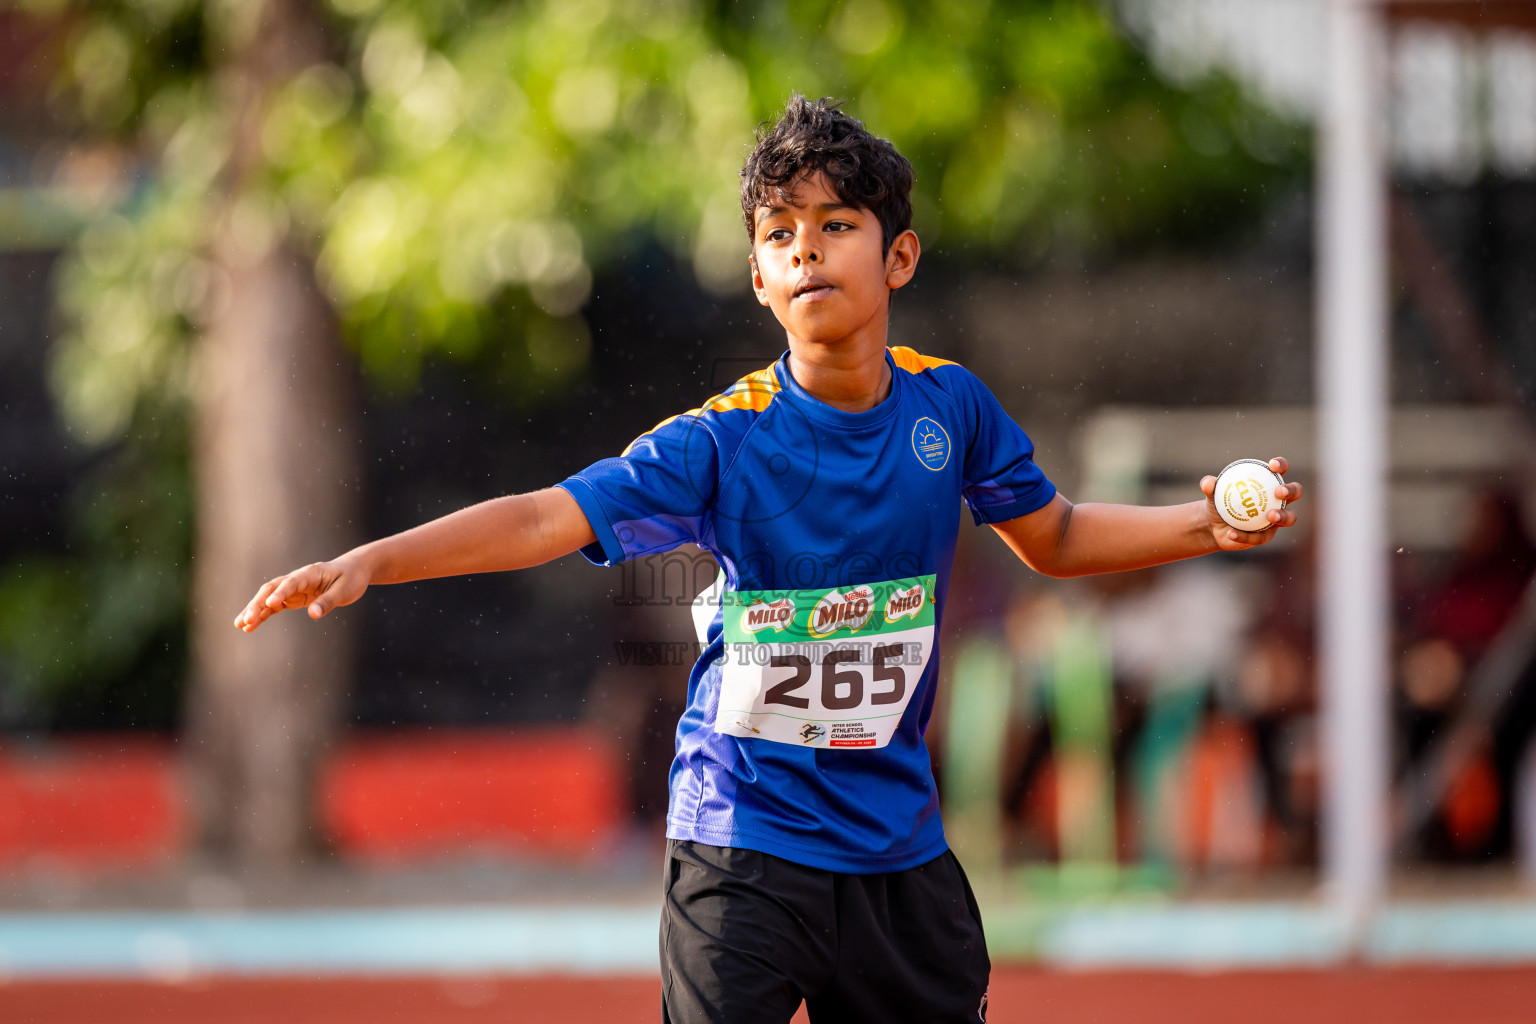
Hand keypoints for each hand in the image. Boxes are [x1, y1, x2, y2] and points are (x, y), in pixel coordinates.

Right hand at [233, 552, 371, 631]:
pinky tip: (250, 626)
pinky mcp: (293, 597)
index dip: (280, 593)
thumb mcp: (345, 590)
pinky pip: (274, 606)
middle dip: (258, 604)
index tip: (270, 605)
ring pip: (268, 597)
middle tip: (246, 620)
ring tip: (240, 625)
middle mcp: (297, 579)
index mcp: (310, 573)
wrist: (354, 570)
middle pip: (272, 589)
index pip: (291, 583)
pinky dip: (263, 614)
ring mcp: (293, 588)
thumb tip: (314, 615)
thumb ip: (328, 602)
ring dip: (254, 610)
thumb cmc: (352, 578)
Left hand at [1199, 456, 1303, 551]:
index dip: (1281, 465)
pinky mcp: (1266, 536)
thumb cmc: (1218, 502)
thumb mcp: (1211, 494)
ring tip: (1271, 516)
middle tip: (1279, 492)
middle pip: (1295, 492)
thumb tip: (1209, 482)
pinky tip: (1232, 533)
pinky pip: (1260, 537)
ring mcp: (1276, 520)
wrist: (1213, 525)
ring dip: (1283, 515)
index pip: (1280, 471)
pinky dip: (1245, 536)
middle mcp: (1278, 500)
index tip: (1272, 465)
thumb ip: (1209, 486)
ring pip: (1290, 518)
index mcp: (1268, 483)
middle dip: (1291, 490)